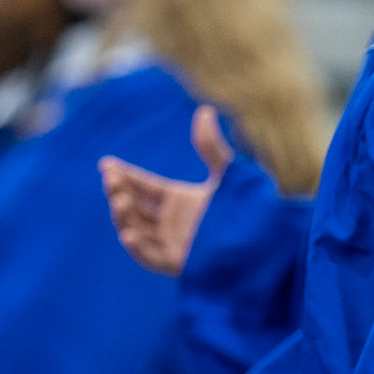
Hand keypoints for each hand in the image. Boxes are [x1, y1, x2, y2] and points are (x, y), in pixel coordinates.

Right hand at [98, 105, 233, 276]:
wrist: (267, 239)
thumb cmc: (249, 206)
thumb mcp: (227, 174)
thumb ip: (212, 147)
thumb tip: (204, 111)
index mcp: (178, 200)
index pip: (143, 186)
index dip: (123, 176)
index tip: (106, 164)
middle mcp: (171, 221)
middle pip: (135, 207)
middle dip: (120, 193)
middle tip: (112, 180)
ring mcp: (173, 243)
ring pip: (138, 229)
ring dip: (125, 216)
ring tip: (119, 200)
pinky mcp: (179, 262)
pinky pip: (152, 257)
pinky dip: (138, 248)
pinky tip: (128, 234)